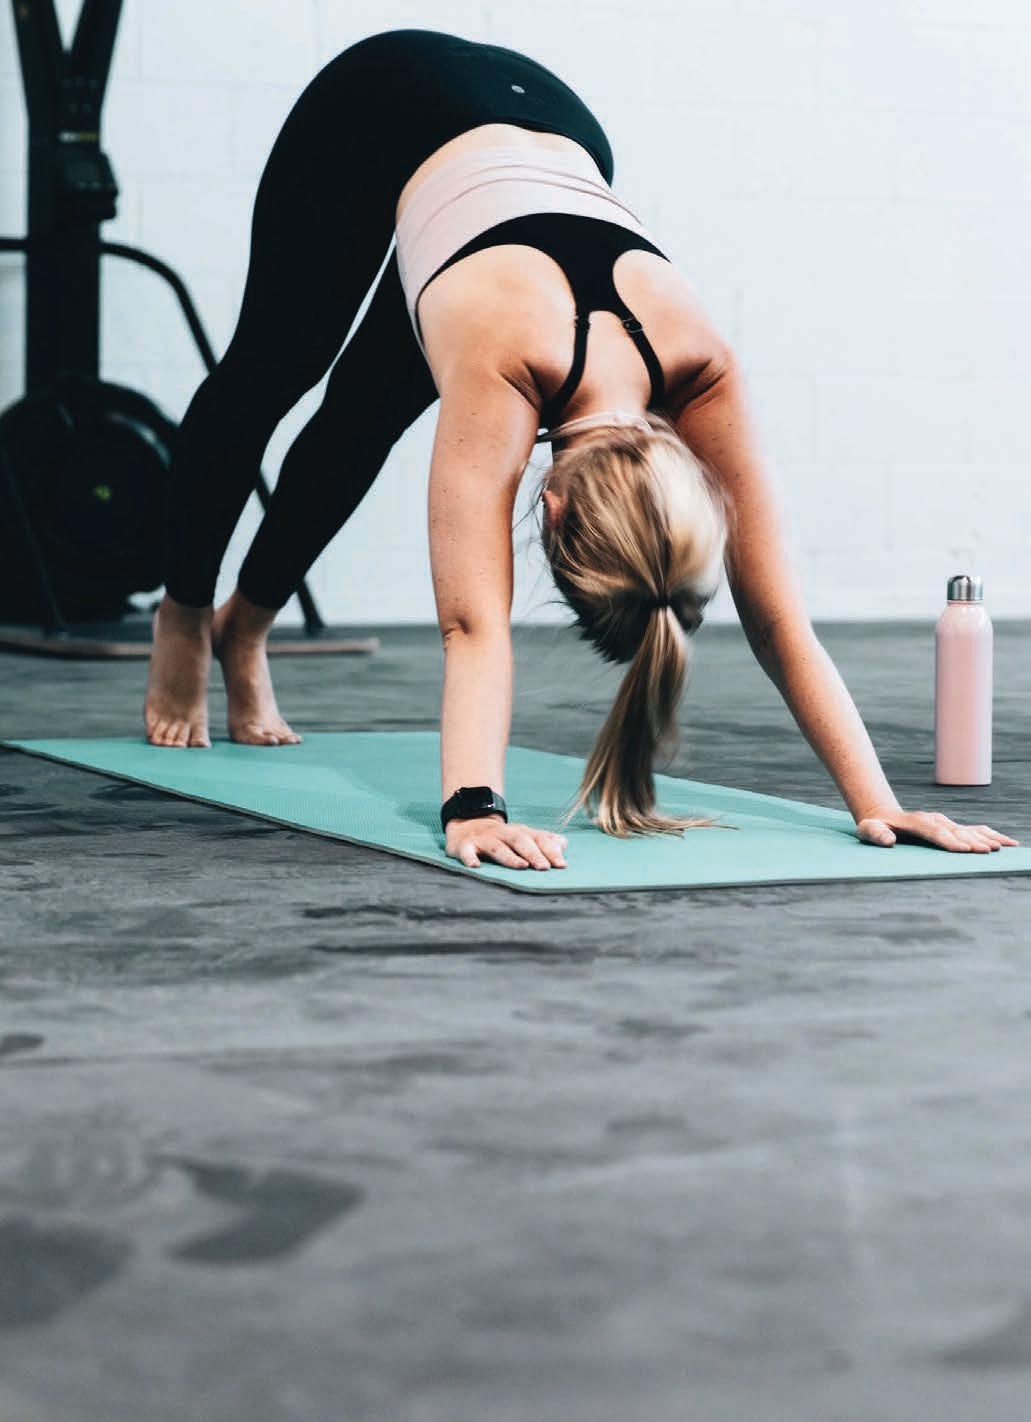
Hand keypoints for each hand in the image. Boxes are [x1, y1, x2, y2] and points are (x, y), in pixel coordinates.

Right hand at [445, 815, 567, 869]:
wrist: (468, 824)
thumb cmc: (503, 837)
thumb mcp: (524, 836)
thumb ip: (544, 841)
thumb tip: (563, 845)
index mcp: (520, 832)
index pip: (538, 839)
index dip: (551, 851)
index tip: (562, 865)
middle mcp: (504, 834)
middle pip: (520, 841)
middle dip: (533, 853)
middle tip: (544, 867)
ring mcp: (484, 839)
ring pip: (498, 847)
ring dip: (510, 857)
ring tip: (522, 866)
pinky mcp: (465, 845)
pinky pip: (467, 852)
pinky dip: (470, 858)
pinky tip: (475, 866)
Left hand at [855, 806, 1019, 852]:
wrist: (883, 816)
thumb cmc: (874, 827)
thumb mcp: (867, 831)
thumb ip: (876, 835)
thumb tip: (888, 841)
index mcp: (917, 822)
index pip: (935, 832)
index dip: (949, 841)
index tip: (963, 849)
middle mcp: (935, 820)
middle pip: (957, 832)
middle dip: (972, 842)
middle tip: (989, 851)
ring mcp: (945, 823)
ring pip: (970, 830)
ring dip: (987, 839)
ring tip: (1004, 847)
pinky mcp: (952, 828)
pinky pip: (975, 830)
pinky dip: (991, 836)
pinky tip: (1008, 843)